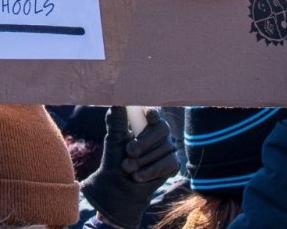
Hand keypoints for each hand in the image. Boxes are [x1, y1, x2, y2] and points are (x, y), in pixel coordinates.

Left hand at [80, 107, 178, 228]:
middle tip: (129, 151)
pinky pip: (168, 163)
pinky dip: (151, 171)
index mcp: (143, 122)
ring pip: (165, 147)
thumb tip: (117, 101)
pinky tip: (138, 177)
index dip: (153, 113)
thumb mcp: (114, 138)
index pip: (153, 112)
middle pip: (163, 129)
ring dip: (143, 160)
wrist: (118, 186)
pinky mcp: (172, 164)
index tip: (150, 118)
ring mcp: (167, 147)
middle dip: (145, 142)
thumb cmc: (115, 158)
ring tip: (127, 168)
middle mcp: (158, 132)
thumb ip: (117, 120)